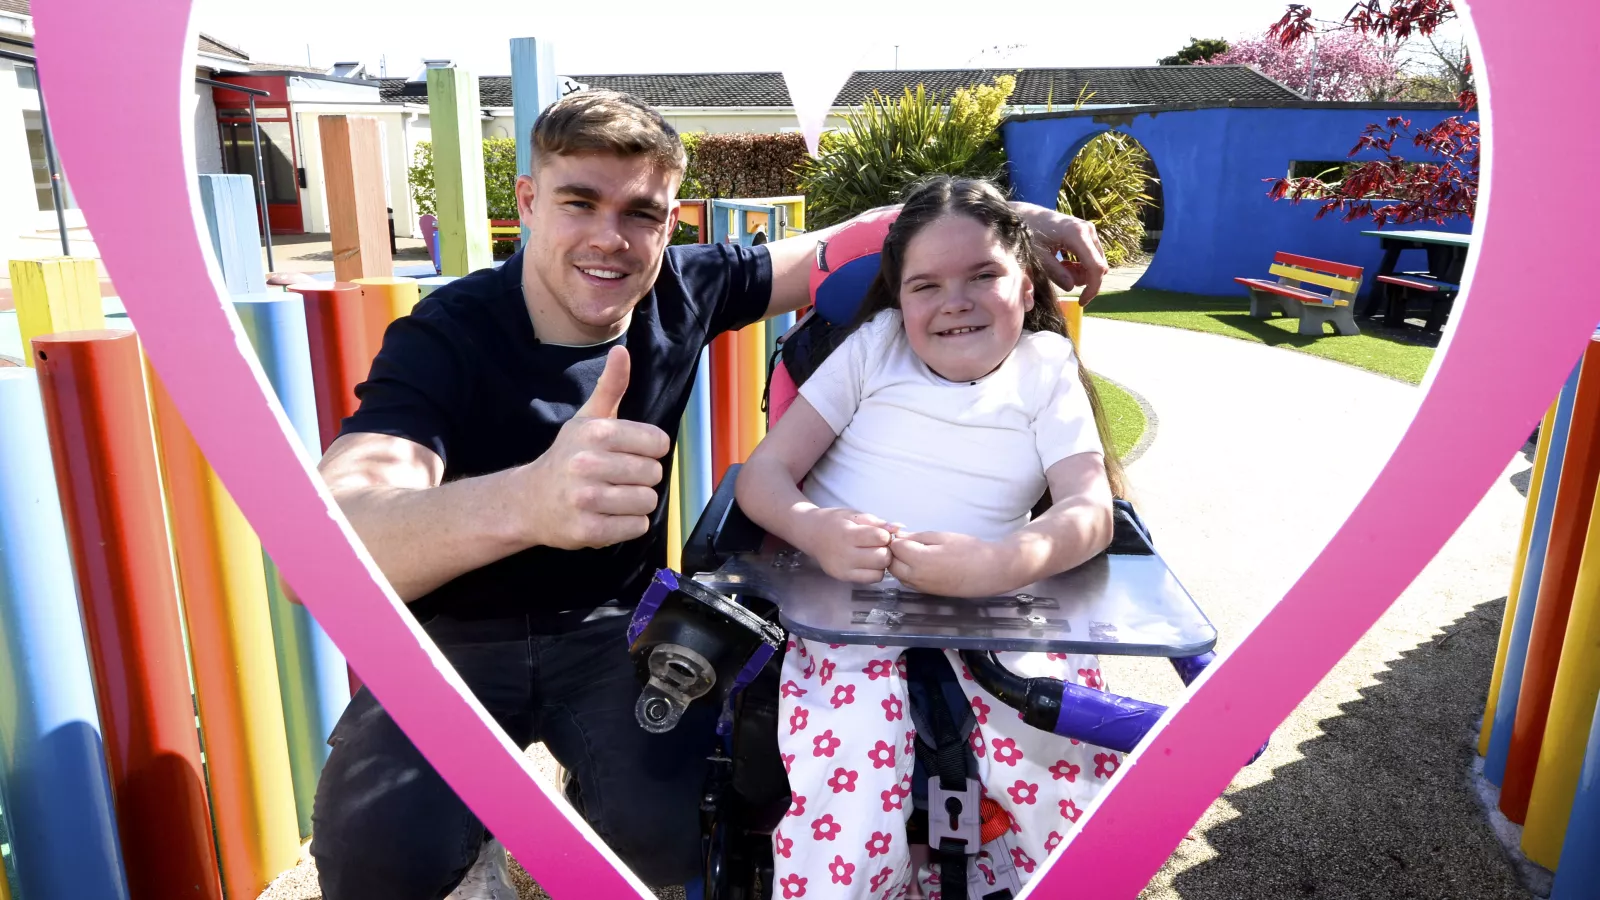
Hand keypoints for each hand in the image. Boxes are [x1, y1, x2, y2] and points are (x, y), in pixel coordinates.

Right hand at [520, 345, 669, 549]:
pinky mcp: (587, 531)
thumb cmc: (568, 457)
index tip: (629, 454)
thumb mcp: (588, 417)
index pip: (657, 442)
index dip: (649, 450)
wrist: (530, 500)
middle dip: (642, 478)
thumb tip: (622, 350)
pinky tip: (609, 516)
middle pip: (653, 473)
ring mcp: (586, 499)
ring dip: (636, 503)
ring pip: (647, 502)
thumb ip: (611, 386)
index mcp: (595, 433)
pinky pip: (635, 528)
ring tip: (614, 498)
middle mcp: (588, 464)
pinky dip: (629, 525)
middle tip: (618, 479)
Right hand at [798, 509, 895, 583]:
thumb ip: (878, 522)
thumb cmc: (835, 521)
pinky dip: (874, 571)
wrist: (811, 534)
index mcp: (847, 535)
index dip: (885, 535)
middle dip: (886, 550)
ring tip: (872, 553)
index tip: (880, 532)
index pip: (881, 538)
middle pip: (883, 558)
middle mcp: (844, 555)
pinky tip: (867, 562)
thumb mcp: (855, 515)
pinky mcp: (843, 578)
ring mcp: (843, 570)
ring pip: (879, 573)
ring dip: (881, 563)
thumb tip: (899, 529)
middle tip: (878, 545)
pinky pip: (871, 580)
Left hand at [887, 531, 1012, 596]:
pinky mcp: (929, 593)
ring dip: (901, 563)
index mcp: (919, 561)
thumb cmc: (970, 550)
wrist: (992, 571)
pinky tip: (923, 564)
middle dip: (896, 552)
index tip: (905, 532)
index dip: (898, 538)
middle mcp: (917, 578)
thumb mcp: (943, 537)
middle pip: (892, 564)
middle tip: (910, 541)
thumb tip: (899, 537)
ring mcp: (922, 588)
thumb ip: (918, 537)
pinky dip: (909, 573)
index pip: (894, 548)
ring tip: (917, 552)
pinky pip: (910, 583)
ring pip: (899, 576)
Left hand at [1011, 204, 1109, 305]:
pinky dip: (1080, 265)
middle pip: (1099, 266)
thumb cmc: (1028, 233)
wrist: (1025, 215)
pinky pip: (1092, 255)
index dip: (1092, 288)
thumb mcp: (1038, 256)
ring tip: (1060, 267)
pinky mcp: (1086, 232)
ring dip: (1081, 272)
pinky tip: (1063, 262)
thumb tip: (1071, 288)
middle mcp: (1088, 230)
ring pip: (1096, 262)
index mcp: (1077, 235)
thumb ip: (1055, 272)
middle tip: (1061, 277)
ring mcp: (1088, 230)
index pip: (1096, 267)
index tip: (1082, 301)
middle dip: (1084, 279)